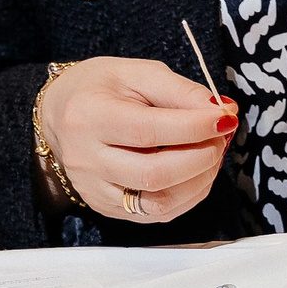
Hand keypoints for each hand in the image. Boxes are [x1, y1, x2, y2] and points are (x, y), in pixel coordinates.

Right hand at [40, 57, 234, 223]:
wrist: (62, 112)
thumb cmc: (103, 87)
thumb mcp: (139, 73)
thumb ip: (181, 91)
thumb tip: (221, 111)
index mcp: (89, 117)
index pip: (147, 131)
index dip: (194, 127)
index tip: (225, 117)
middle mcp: (86, 159)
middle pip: (154, 174)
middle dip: (201, 157)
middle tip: (221, 135)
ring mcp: (93, 189)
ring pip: (157, 203)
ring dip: (199, 181)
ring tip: (212, 153)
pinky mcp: (105, 207)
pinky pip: (155, 214)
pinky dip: (187, 196)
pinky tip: (197, 173)